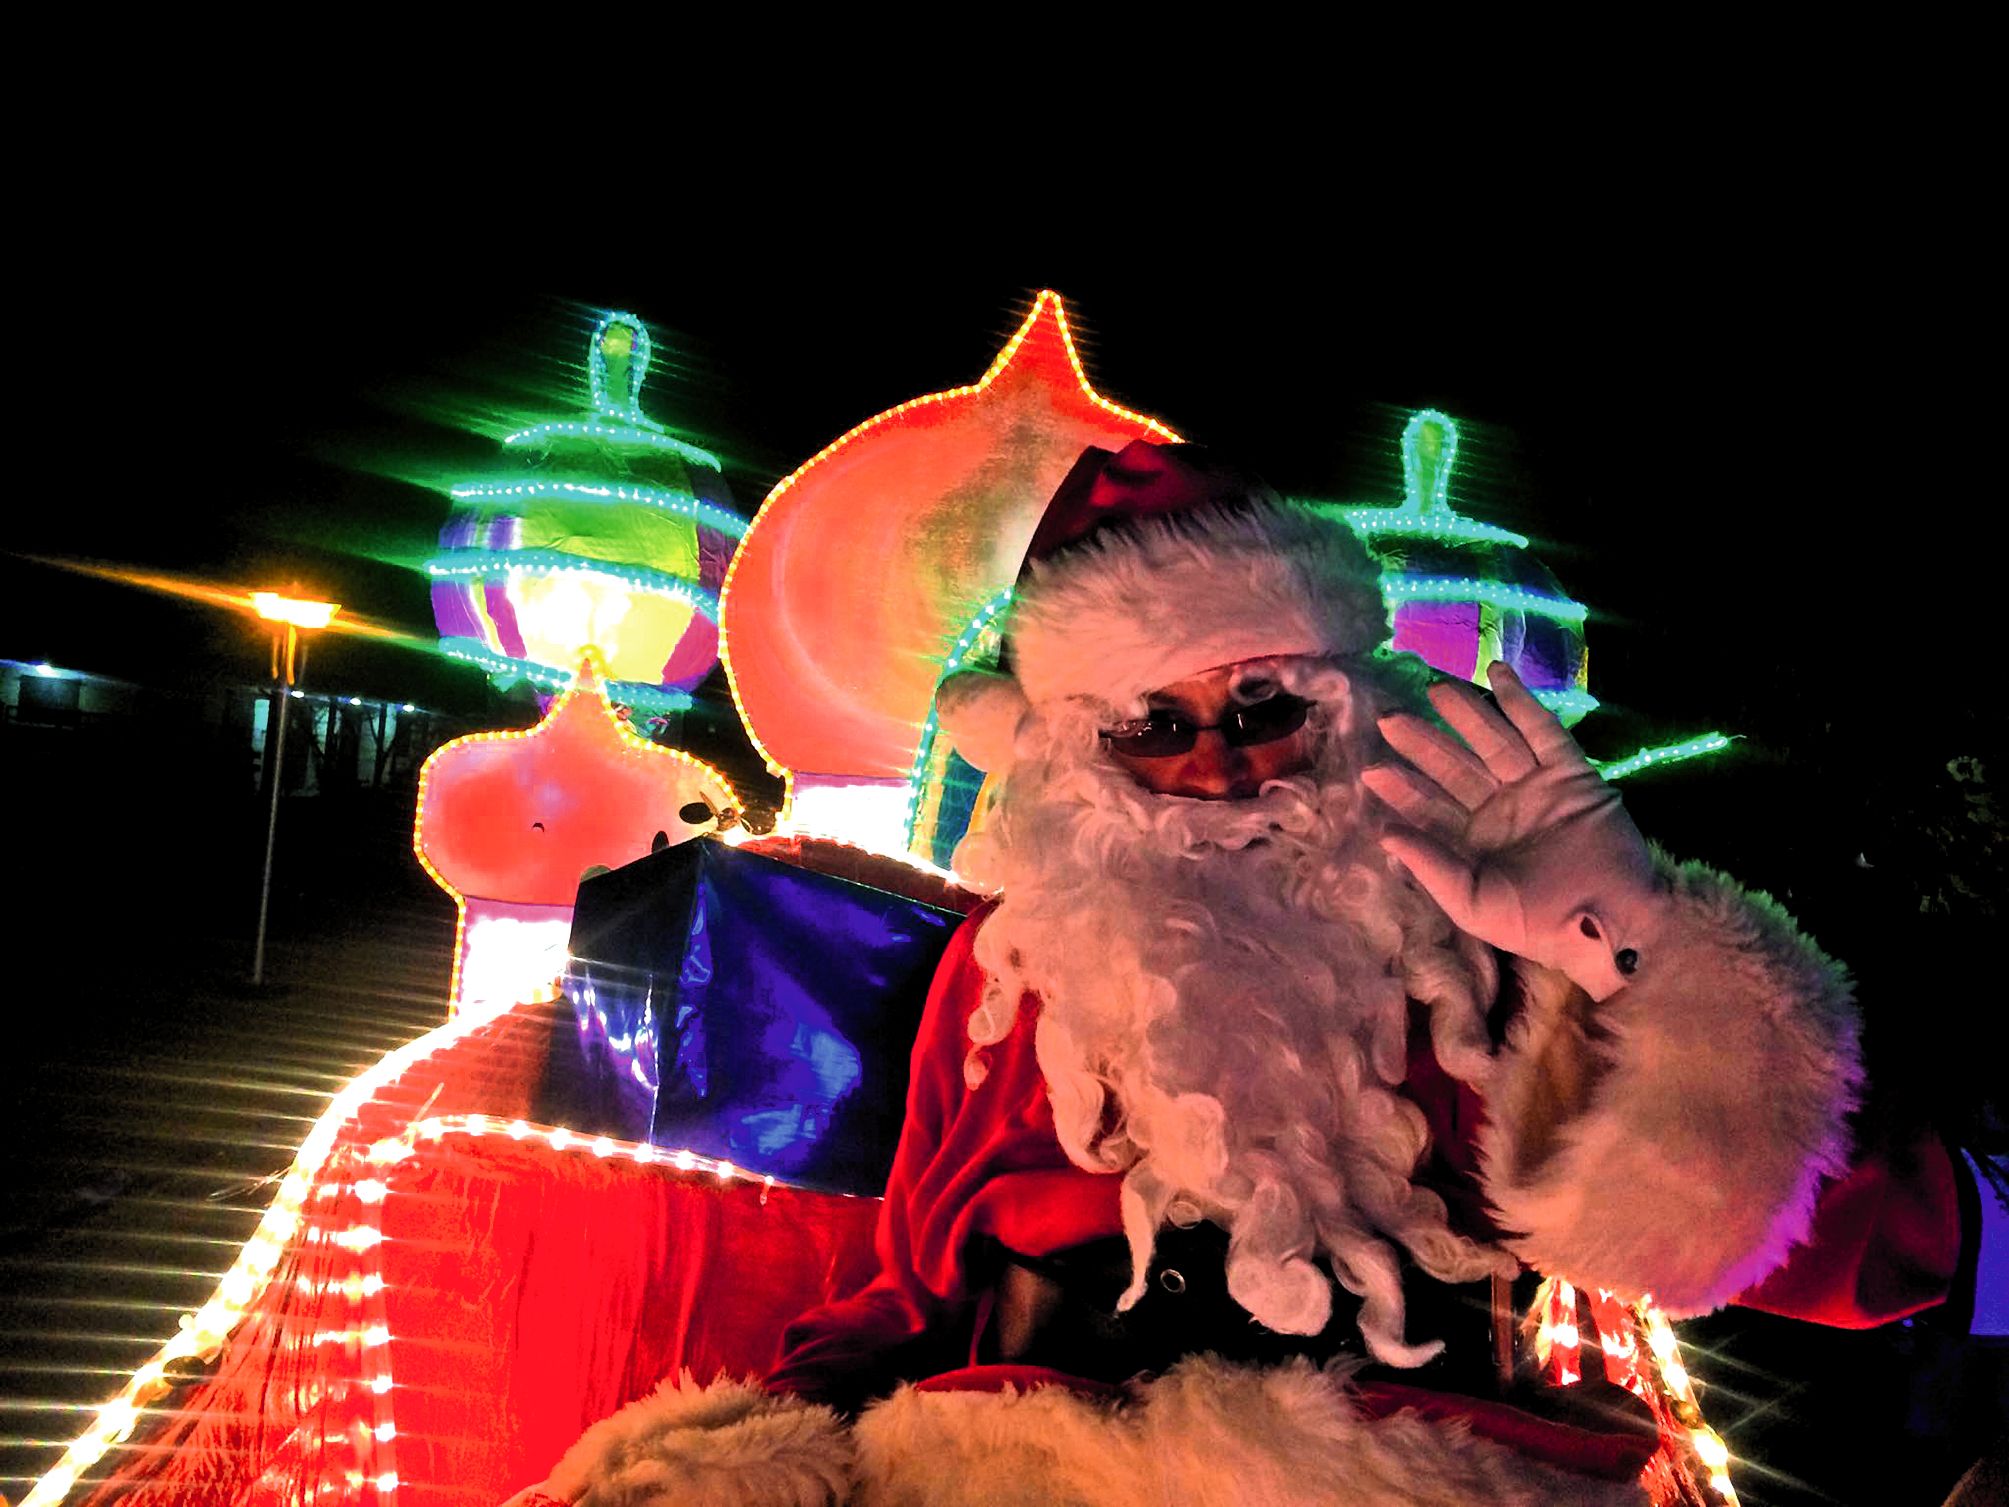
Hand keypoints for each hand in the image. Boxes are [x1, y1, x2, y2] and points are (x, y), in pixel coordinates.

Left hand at [1361, 662, 1659, 999]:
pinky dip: (1521, 702)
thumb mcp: (1473, 902)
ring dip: (1466, 715)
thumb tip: (1384, 834)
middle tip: (1389, 718)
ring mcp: (1536, 788)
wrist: (1610, 921)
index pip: (1432, 807)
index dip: (1403, 788)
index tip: (1371, 769)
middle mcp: (1502, 810)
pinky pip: (1543, 731)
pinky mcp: (1571, 773)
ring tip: (1435, 689)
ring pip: (1493, 742)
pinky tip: (1497, 673)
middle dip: (1425, 744)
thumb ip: (1431, 865)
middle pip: (1457, 767)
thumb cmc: (1538, 924)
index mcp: (1477, 842)